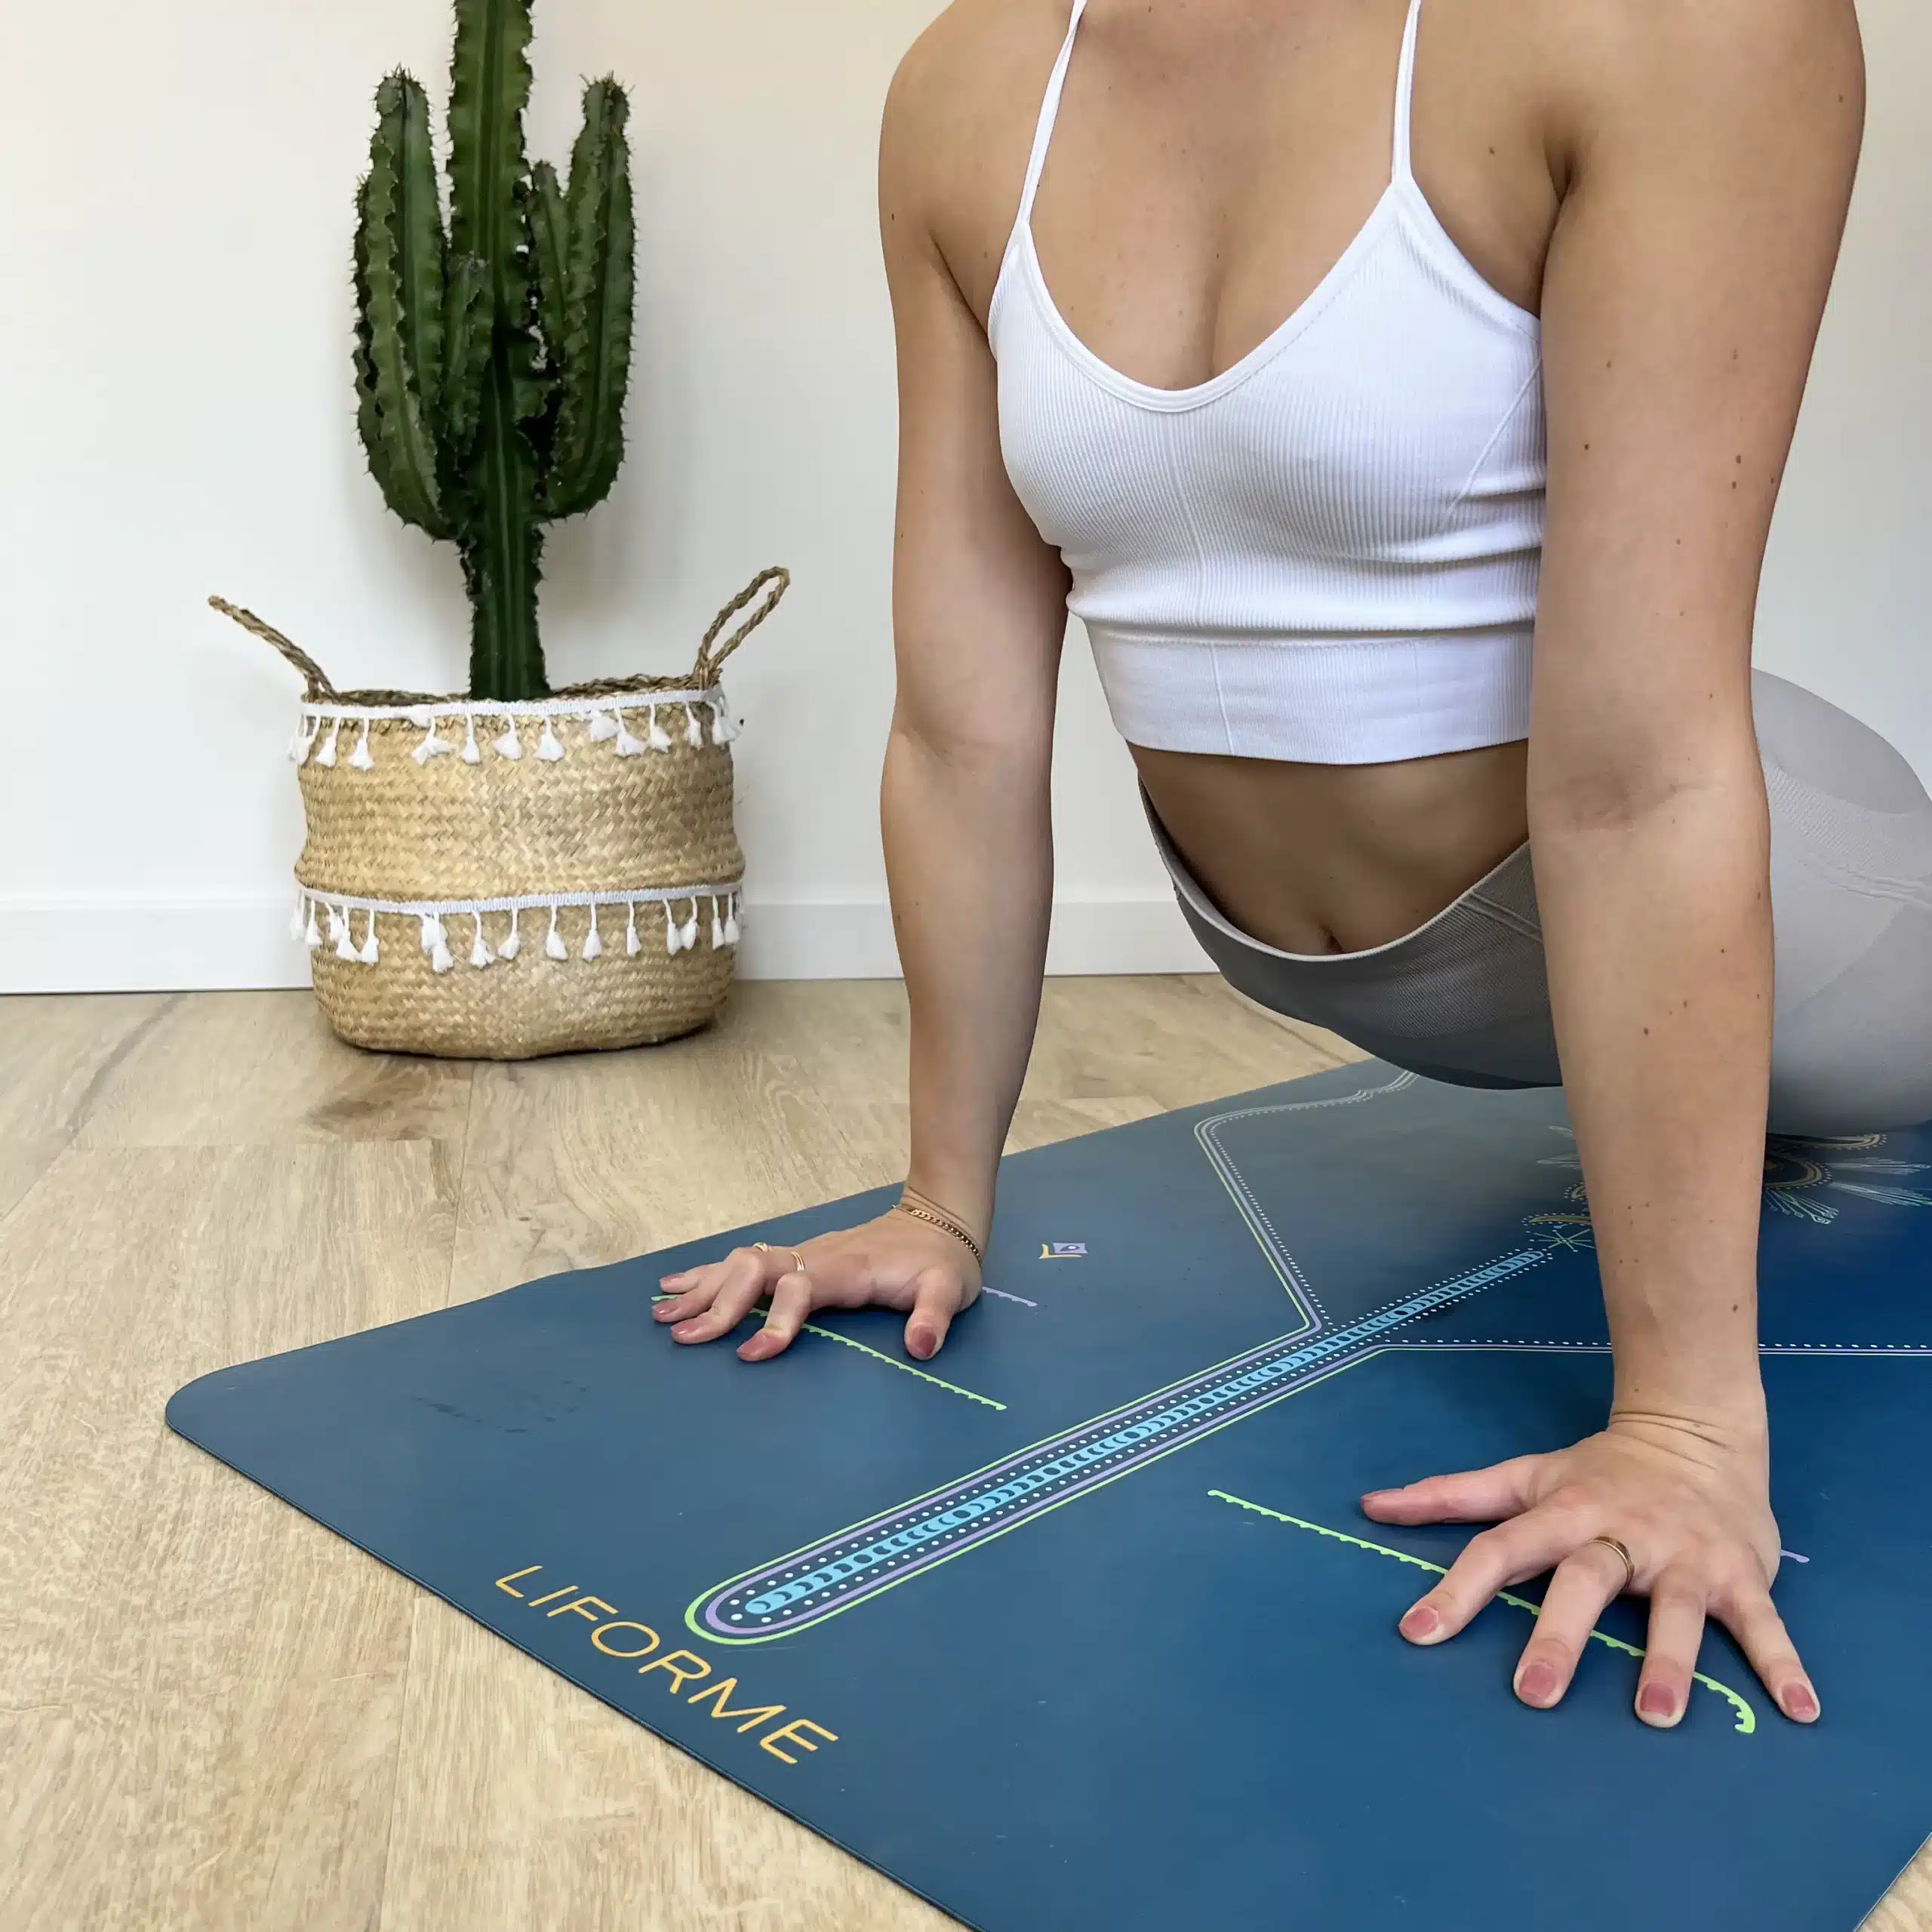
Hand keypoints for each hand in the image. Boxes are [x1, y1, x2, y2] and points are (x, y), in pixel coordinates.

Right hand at [654, 1208, 980, 1362]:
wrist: (938, 1220)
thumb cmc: (942, 1262)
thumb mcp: (950, 1288)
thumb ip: (934, 1316)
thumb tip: (921, 1347)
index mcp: (847, 1269)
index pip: (800, 1290)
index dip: (775, 1320)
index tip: (751, 1355)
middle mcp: (815, 1256)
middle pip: (755, 1273)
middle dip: (718, 1304)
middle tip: (682, 1337)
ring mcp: (801, 1254)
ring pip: (740, 1264)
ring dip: (701, 1287)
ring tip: (660, 1312)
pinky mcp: (795, 1259)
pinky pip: (743, 1263)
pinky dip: (706, 1274)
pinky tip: (674, 1286)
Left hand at [1361, 1413, 1818, 1727]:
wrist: (1696, 1432)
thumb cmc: (1598, 1471)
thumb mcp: (1524, 1477)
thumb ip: (1450, 1497)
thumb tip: (1369, 1506)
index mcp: (1563, 1513)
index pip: (1500, 1549)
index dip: (1457, 1590)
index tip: (1417, 1632)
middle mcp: (1621, 1534)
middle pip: (1584, 1581)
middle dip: (1559, 1636)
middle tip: (1534, 1694)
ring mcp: (1683, 1555)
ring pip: (1673, 1608)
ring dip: (1667, 1660)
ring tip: (1656, 1715)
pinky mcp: (1739, 1575)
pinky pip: (1763, 1624)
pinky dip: (1782, 1665)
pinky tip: (1797, 1710)